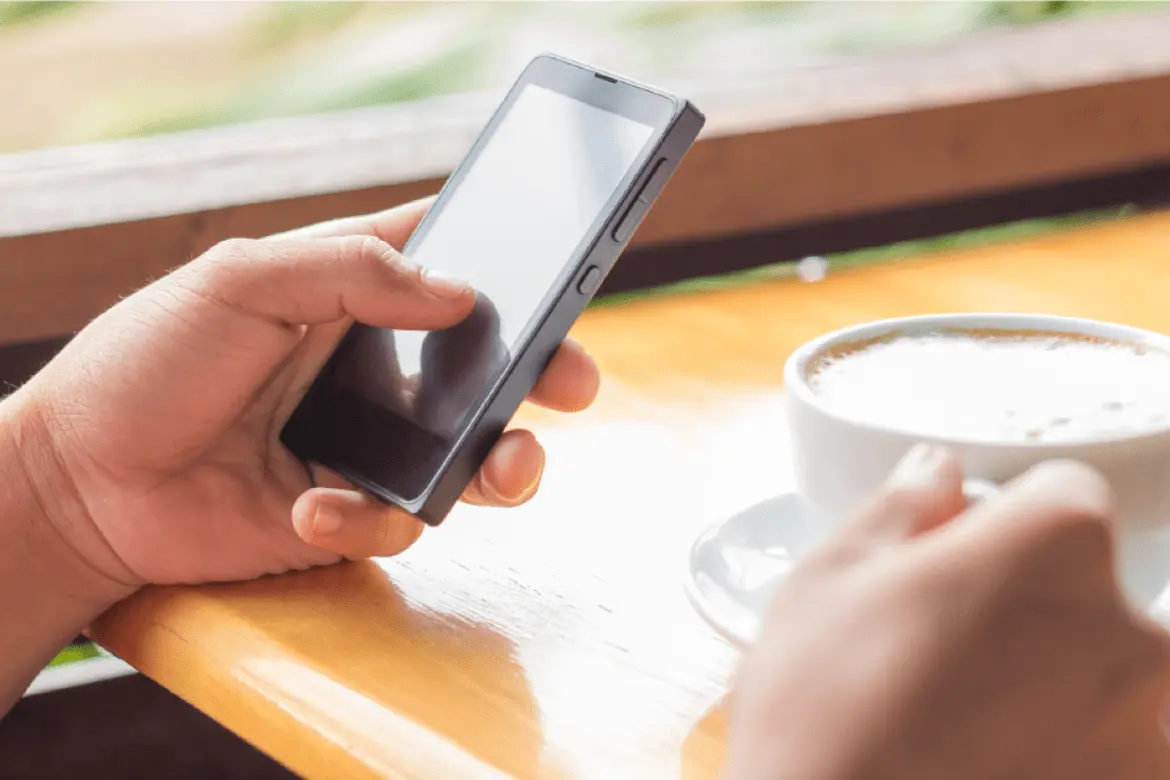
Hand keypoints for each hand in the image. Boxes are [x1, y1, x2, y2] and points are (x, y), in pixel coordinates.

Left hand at [4, 198, 599, 600]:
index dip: (511, 267)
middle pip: (487, 366)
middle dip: (544, 375)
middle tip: (574, 383)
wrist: (79, 481)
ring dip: (501, 466)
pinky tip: (310, 508)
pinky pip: (397, 522)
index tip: (561, 269)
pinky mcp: (348, 510)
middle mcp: (374, 366)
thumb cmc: (147, 361)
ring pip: (470, 456)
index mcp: (352, 292)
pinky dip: (364, 520)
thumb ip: (354, 270)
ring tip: (508, 469)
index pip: (452, 266)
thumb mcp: (240, 280)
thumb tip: (461, 294)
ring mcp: (366, 441)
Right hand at [728, 446, 1169, 779]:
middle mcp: (1130, 631)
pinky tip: (984, 766)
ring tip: (955, 731)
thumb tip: (938, 470)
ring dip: (1049, 693)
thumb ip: (901, 508)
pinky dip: (1063, 758)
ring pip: (1102, 680)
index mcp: (1056, 544)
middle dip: (1025, 609)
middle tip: (937, 659)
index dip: (1000, 522)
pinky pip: (1110, 753)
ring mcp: (1147, 730)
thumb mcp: (829, 579)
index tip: (953, 561)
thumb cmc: (818, 716)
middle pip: (1087, 592)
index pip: (1064, 493)